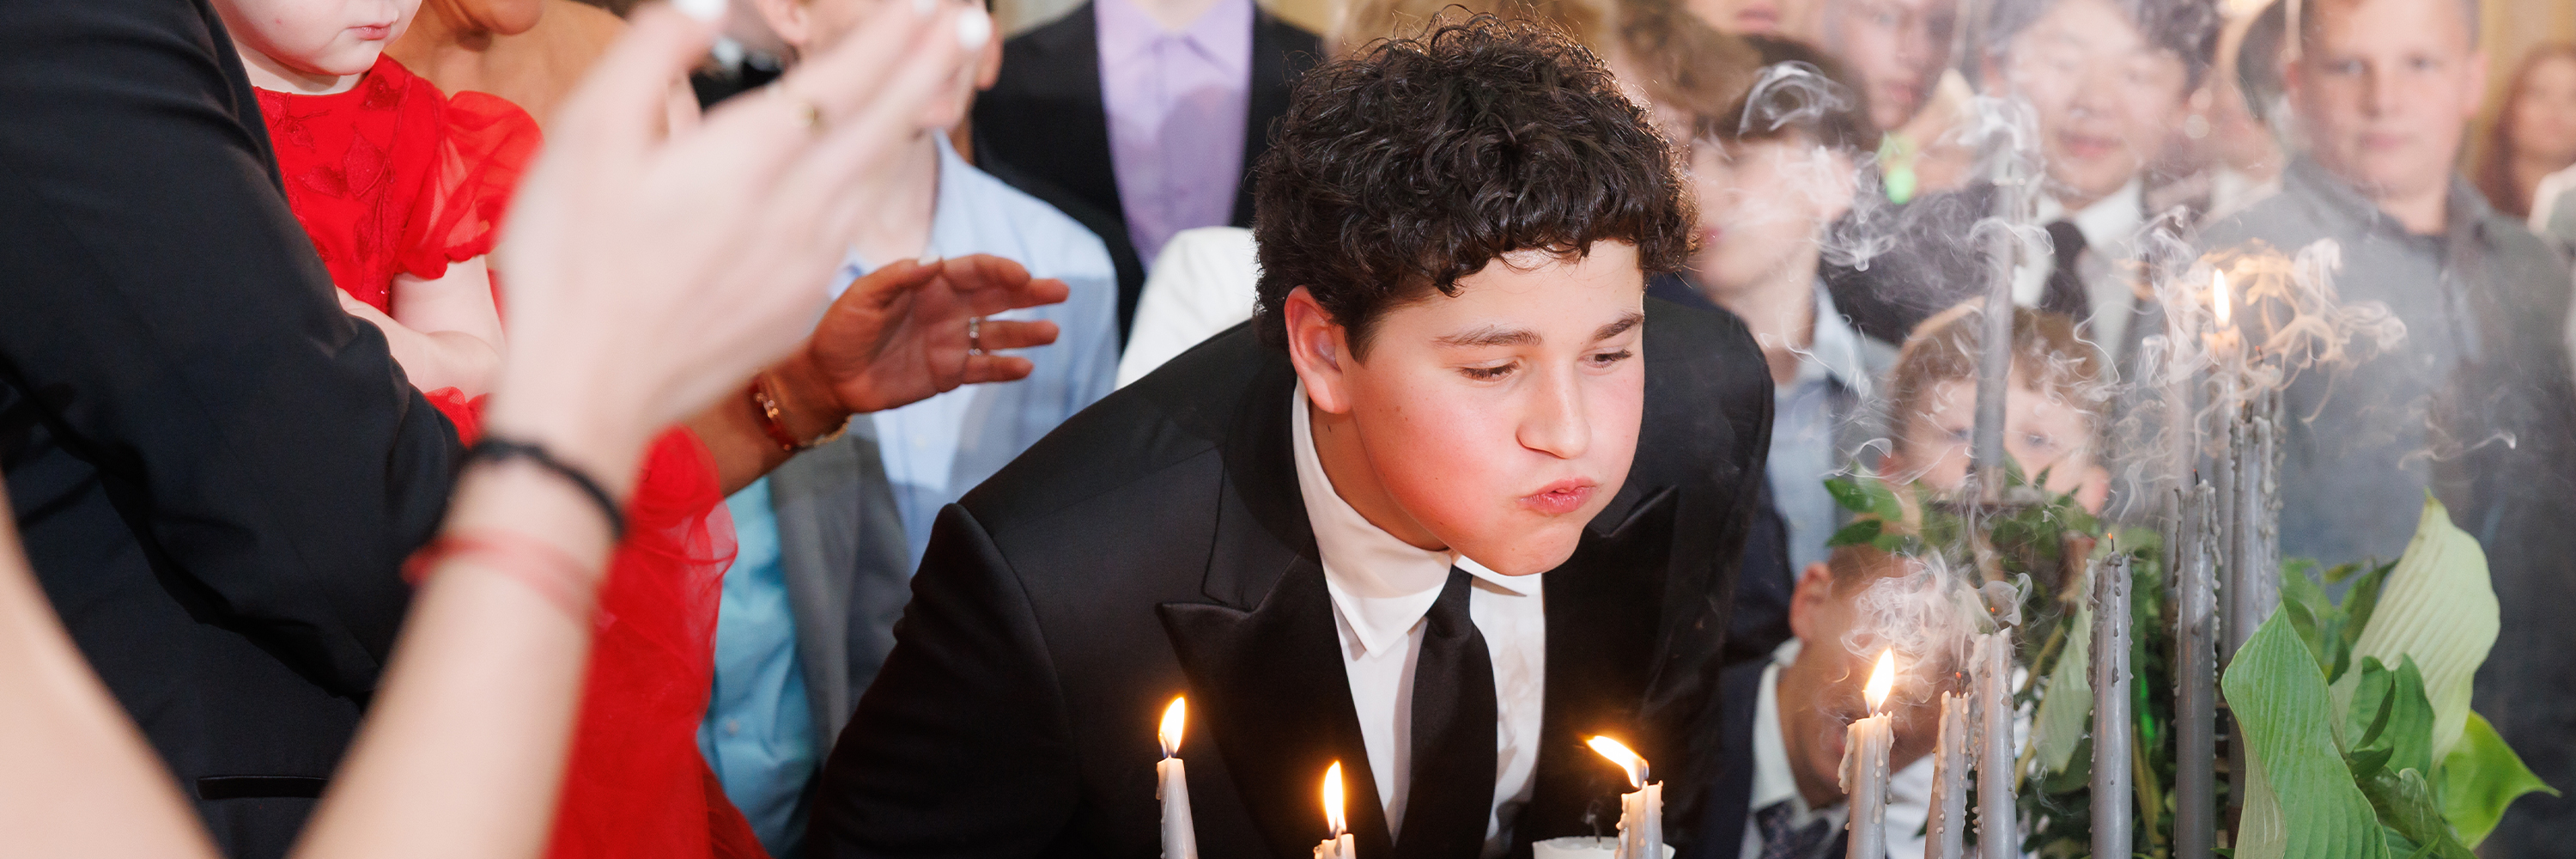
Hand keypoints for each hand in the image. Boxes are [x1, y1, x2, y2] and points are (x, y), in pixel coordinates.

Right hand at [484, 0, 989, 489]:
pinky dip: (874, 182)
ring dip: (910, 121)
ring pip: (876, 178)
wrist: (586, 394)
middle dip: (928, 66)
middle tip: (971, 23)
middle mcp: (796, 209)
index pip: (840, 82)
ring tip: (934, 83)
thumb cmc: (570, 262)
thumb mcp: (586, 137)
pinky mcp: (801, 303)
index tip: (928, 3)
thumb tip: (710, 1)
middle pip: (883, 125)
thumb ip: (652, 53)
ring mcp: (808, 263)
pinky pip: (852, 227)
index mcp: (745, 160)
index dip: (889, 36)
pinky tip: (870, 169)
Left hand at [775, 254, 1068, 418]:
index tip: (1021, 274)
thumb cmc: (840, 329)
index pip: (974, 271)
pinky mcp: (950, 374)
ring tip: (1052, 332)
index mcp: (930, 284)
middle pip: (998, 297)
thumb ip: (896, 278)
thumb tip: (933, 261)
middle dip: (1030, 293)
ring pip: (999, 333)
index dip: (1000, 270)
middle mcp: (948, 309)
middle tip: (1061, 291)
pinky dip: (1005, 368)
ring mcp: (952, 342)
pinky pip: (985, 369)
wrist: (828, 376)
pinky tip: (1026, 367)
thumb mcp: (861, 297)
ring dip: (1026, 332)